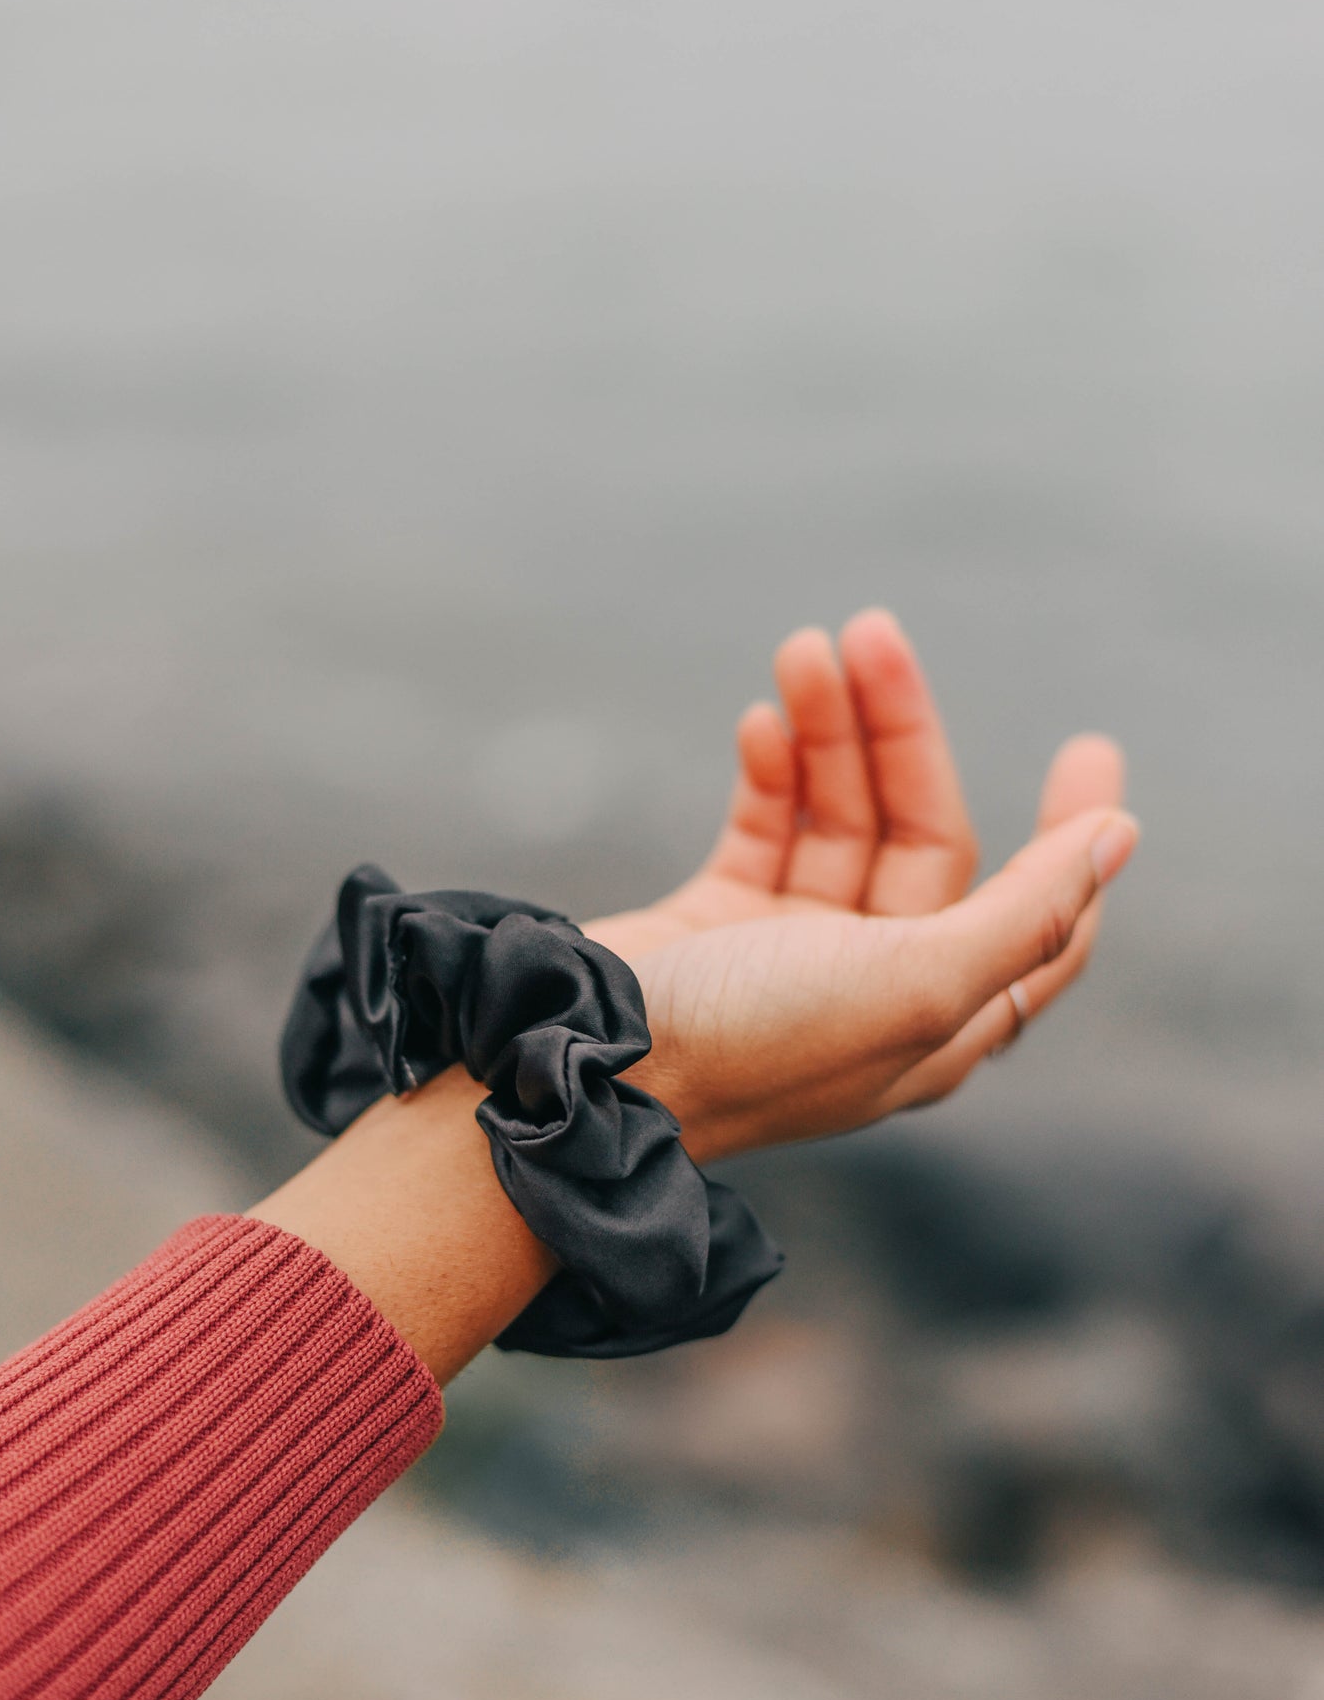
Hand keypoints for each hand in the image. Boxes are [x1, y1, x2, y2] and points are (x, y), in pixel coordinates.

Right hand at [585, 611, 1134, 1160]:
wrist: (580, 1068)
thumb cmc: (756, 1043)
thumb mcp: (917, 984)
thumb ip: (1027, 910)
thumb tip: (1120, 835)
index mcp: (938, 1019)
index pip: (1038, 920)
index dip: (1070, 840)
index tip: (1090, 748)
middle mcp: (872, 987)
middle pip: (921, 841)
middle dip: (902, 735)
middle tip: (873, 631)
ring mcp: (788, 953)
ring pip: (838, 819)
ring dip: (829, 732)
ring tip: (805, 650)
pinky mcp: (715, 924)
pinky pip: (765, 829)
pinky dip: (772, 773)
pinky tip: (763, 720)